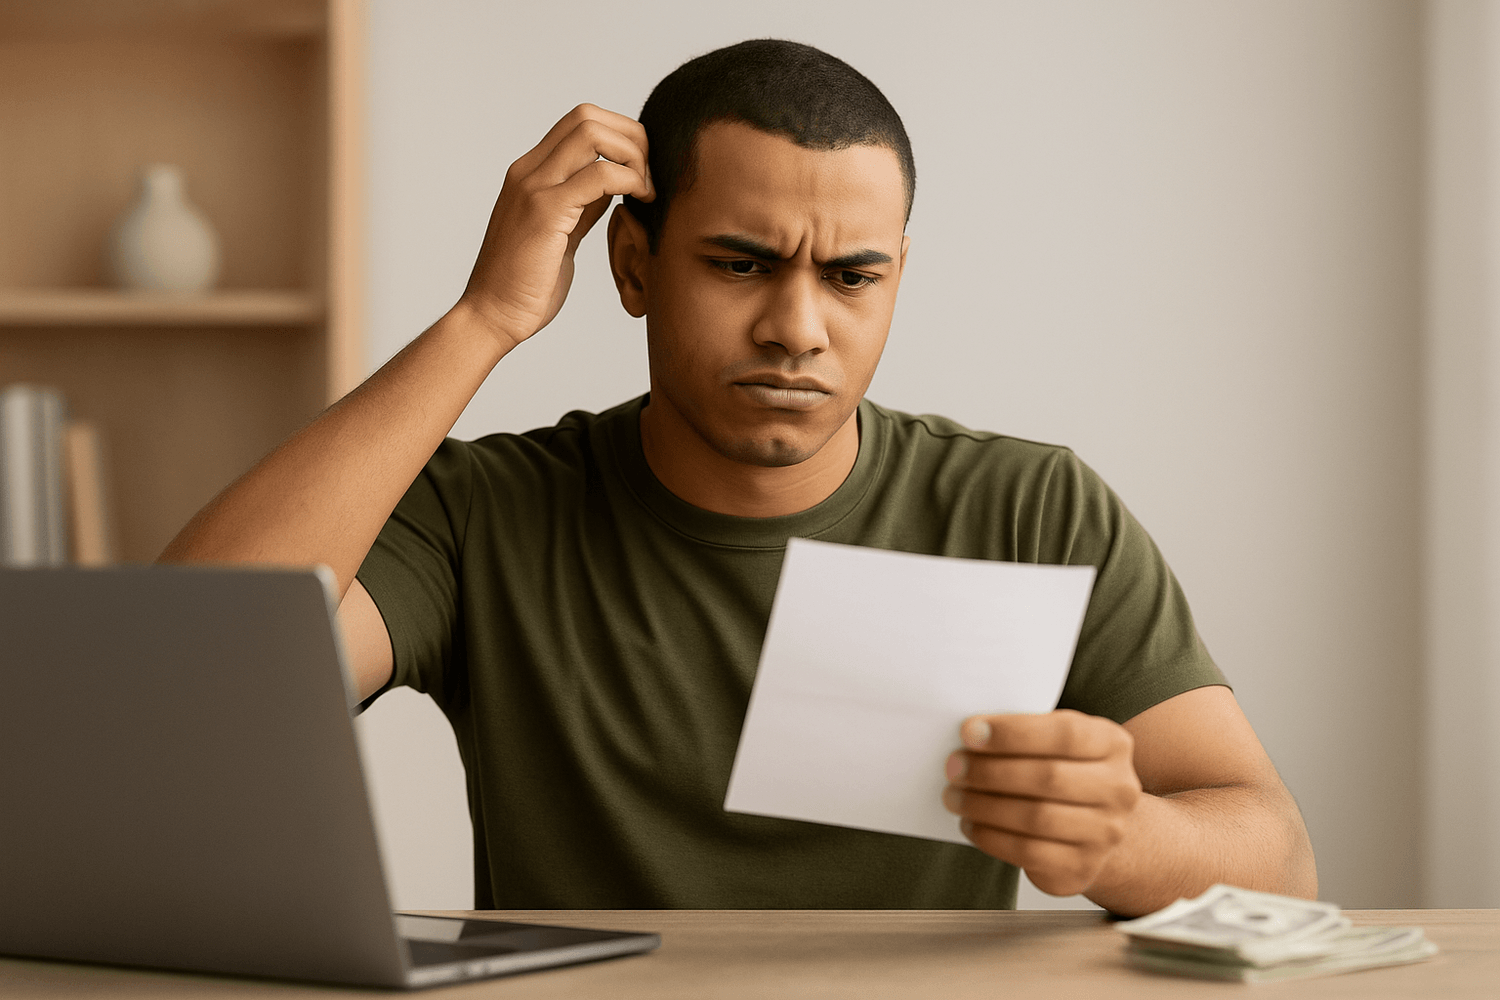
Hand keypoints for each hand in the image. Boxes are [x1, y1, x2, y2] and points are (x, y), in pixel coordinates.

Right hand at [459, 104, 654, 350]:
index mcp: (530, 173)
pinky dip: (629, 180)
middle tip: (649, 179)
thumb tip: (611, 187)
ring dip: (633, 156)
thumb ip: (582, 205)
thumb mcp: (562, 234)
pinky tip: (639, 203)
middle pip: (588, 116)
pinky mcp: (546, 211)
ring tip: (645, 192)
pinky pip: (599, 174)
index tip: (640, 174)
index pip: (580, 123)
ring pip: (593, 133)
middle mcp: (528, 171)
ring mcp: (534, 187)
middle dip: (632, 138)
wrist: (492, 316)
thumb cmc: (527, 285)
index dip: (620, 137)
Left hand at [942, 710, 1141, 896]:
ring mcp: (1107, 832)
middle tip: (953, 767)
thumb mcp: (1058, 741)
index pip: (1065, 734)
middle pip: (1048, 777)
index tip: (969, 732)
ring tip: (954, 796)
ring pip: (1036, 817)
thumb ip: (1027, 732)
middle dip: (990, 771)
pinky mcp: (1083, 867)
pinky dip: (991, 837)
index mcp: (1112, 743)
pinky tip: (971, 824)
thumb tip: (972, 734)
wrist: (1097, 826)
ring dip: (984, 805)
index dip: (1013, 733)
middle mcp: (1119, 788)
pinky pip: (1029, 852)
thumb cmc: (1066, 771)